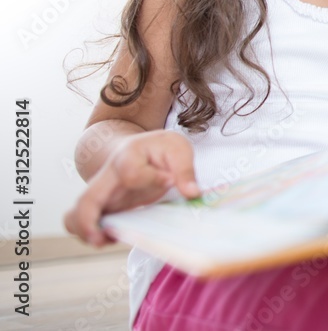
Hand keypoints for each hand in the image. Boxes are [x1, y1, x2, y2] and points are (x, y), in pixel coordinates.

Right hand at [64, 130, 199, 245]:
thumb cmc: (159, 148)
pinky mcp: (103, 208)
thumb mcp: (177, 148)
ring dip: (85, 232)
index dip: (151, 180)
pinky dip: (90, 234)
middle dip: (88, 222)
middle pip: (85, 199)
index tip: (169, 181)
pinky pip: (83, 223)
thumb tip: (191, 193)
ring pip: (74, 214)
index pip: (131, 173)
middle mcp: (107, 176)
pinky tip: (113, 237)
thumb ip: (185, 169)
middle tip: (103, 238)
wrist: (141, 148)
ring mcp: (102, 194)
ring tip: (106, 240)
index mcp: (128, 157)